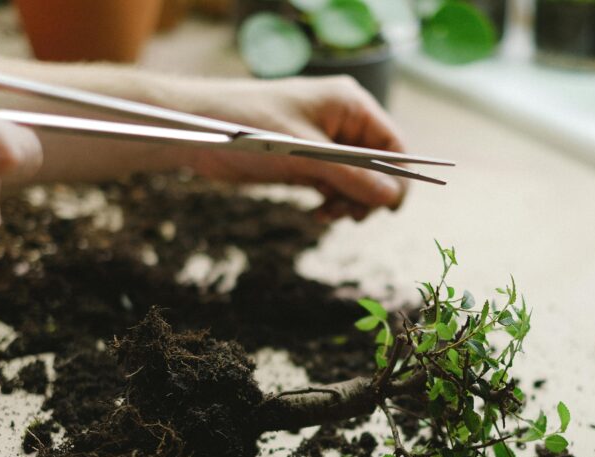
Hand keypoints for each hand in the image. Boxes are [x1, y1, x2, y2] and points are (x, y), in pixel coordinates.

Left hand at [146, 75, 408, 220]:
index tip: (389, 209)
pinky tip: (319, 212)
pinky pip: (335, 185)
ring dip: (349, 201)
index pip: (393, 143)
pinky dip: (333, 201)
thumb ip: (349, 175)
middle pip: (379, 165)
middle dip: (368, 194)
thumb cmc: (246, 127)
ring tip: (328, 214)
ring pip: (358, 180)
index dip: (398, 177)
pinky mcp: (307, 160)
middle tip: (348, 214)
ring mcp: (324, 142)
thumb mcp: (302, 154)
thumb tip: (390, 197)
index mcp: (349, 105)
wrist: (196, 131)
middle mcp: (341, 121)